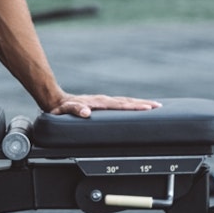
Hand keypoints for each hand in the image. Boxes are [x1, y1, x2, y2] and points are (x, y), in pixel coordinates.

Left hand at [47, 93, 161, 118]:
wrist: (55, 100)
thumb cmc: (61, 108)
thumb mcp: (65, 110)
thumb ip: (75, 110)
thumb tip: (86, 112)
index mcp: (98, 103)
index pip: (120, 105)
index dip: (134, 107)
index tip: (147, 108)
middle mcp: (103, 100)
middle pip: (126, 101)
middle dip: (142, 104)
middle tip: (158, 107)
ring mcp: (103, 101)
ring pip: (125, 101)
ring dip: (139, 103)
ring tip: (153, 105)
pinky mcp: (102, 103)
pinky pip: (119, 103)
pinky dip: (130, 104)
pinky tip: (135, 107)